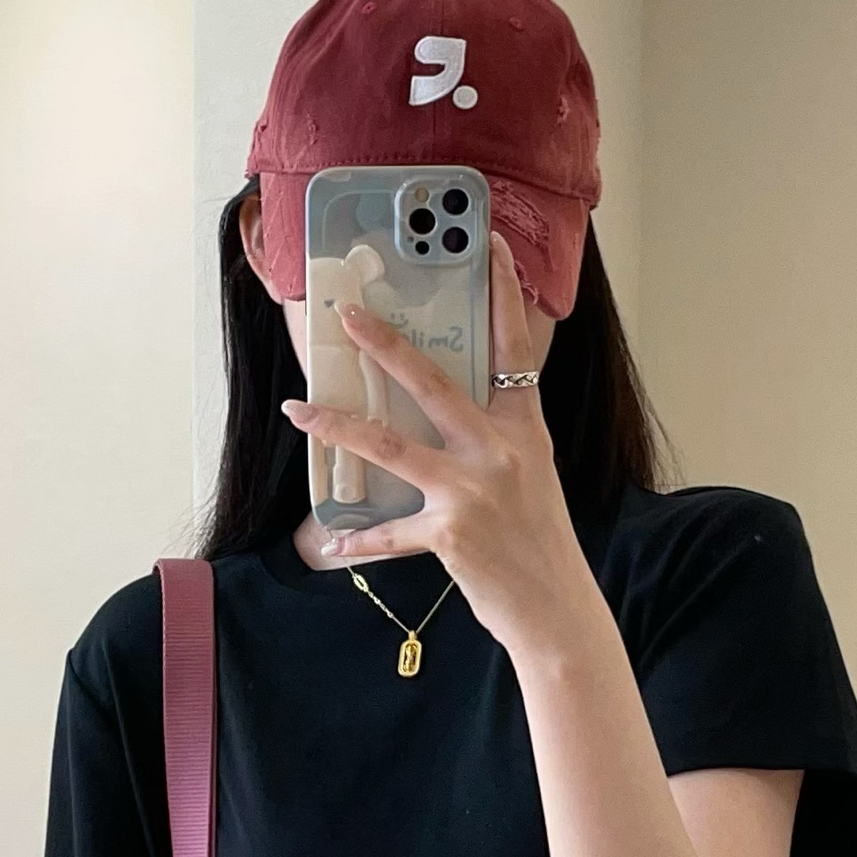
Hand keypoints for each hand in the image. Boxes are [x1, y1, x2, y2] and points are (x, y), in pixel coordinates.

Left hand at [281, 232, 609, 669]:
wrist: (557, 609)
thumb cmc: (540, 545)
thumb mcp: (532, 478)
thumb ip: (497, 442)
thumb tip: (452, 419)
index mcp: (525, 430)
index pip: (513, 349)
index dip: (503, 295)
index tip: (490, 247)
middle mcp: (501, 451)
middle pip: (433, 383)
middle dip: (384, 345)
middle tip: (347, 315)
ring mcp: (474, 491)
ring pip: (389, 446)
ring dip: (337, 425)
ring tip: (299, 409)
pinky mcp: (451, 533)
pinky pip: (390, 532)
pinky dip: (359, 541)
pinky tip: (331, 544)